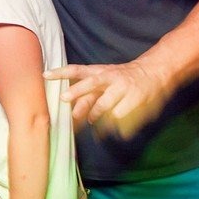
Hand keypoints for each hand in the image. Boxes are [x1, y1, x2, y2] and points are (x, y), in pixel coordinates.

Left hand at [47, 61, 169, 138]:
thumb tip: (73, 114)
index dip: (61, 72)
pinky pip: (122, 117)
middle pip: (91, 84)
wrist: (153, 72)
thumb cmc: (120, 78)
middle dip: (77, 91)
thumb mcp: (103, 80)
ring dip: (95, 114)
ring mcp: (124, 89)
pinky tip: (114, 128)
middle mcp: (111, 78)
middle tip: (63, 98)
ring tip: (92, 119)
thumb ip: (88, 95)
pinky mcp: (136, 100)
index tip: (45, 75)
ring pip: (105, 105)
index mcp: (100, 72)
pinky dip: (115, 125)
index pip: (77, 70)